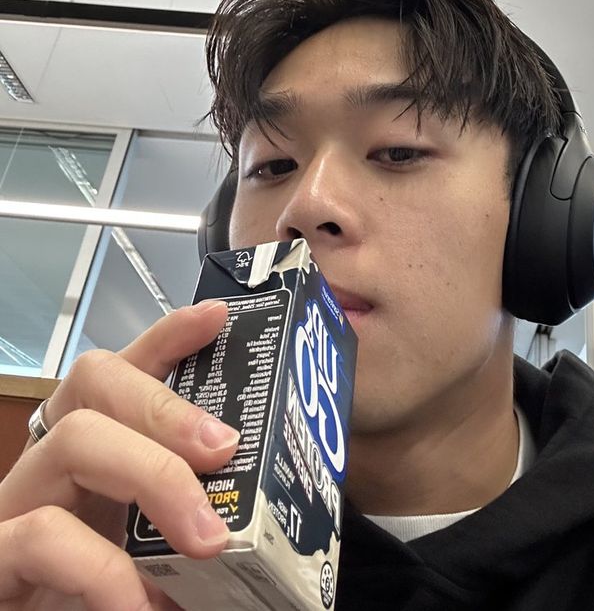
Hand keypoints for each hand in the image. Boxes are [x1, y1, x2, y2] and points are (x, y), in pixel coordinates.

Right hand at [0, 301, 238, 609]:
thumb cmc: (100, 599)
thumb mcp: (154, 547)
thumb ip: (189, 516)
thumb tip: (262, 505)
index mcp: (93, 454)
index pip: (124, 371)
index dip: (168, 336)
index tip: (217, 318)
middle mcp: (48, 467)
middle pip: (95, 381)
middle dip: (168, 405)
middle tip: (224, 451)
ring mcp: (15, 506)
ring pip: (73, 439)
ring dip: (152, 477)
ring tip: (207, 539)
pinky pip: (41, 534)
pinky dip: (103, 568)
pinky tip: (142, 604)